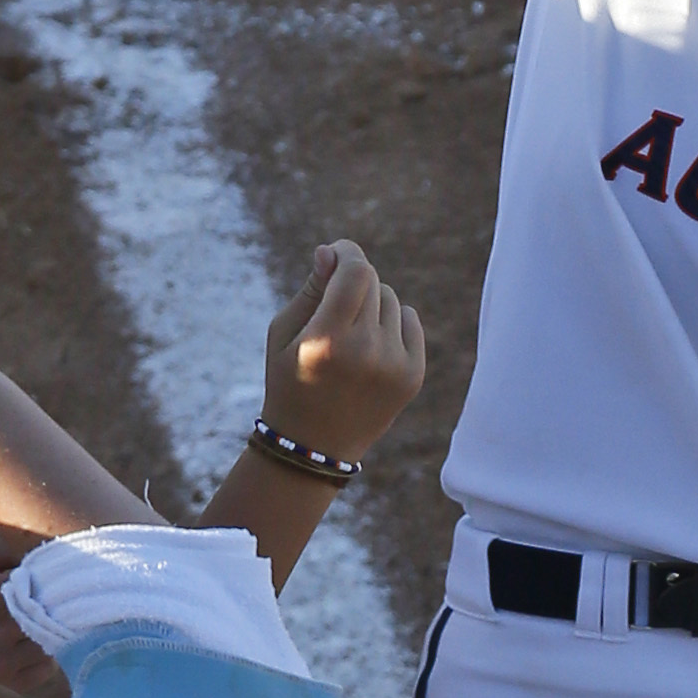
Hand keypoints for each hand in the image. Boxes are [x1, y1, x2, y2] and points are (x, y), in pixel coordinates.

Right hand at [0, 528, 52, 688]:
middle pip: (52, 617)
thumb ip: (10, 551)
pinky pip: (48, 667)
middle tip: (52, 595)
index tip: (52, 573)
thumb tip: (53, 559)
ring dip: (51, 629)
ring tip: (36, 618)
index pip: (41, 587)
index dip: (50, 579)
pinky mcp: (10, 684)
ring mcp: (2, 666)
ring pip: (53, 643)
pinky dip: (45, 653)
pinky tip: (29, 641)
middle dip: (55, 604)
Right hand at [262, 240, 421, 463]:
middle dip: (353, 282)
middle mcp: (366, 351)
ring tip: (350, 335)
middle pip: (373, 282)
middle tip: (335, 304)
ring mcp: (394, 365)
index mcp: (328, 339)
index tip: (337, 254)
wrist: (315, 446)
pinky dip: (393, 323)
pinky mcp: (413, 375)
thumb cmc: (291, 381)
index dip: (346, 253)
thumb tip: (332, 251)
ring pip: (392, 301)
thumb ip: (310, 290)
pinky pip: (410, 321)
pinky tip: (372, 345)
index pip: (355, 271)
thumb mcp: (284, 334)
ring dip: (372, 305)